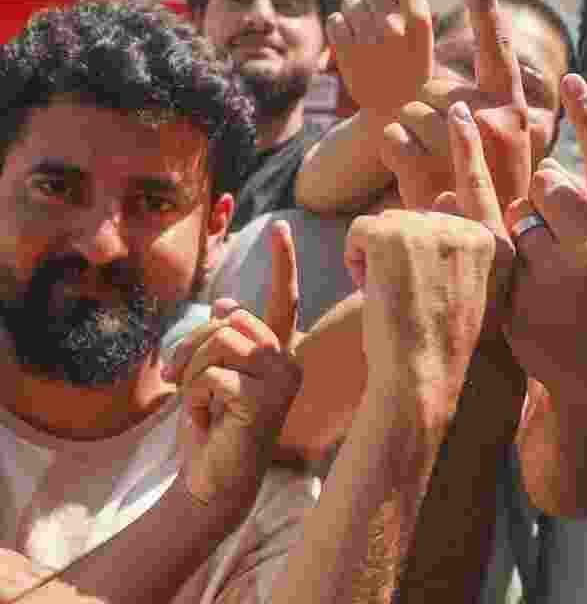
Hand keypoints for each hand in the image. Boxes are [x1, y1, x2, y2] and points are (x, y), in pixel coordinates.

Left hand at [164, 222, 302, 517]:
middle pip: (231, 320)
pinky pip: (212, 374)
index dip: (283, 263)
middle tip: (173, 377)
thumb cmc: (213, 430)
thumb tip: (225, 300)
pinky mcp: (264, 400)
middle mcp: (289, 362)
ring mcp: (282, 380)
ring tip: (188, 397)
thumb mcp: (212, 376)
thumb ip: (224, 340)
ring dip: (190, 369)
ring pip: (221, 341)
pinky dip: (192, 395)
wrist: (210, 482)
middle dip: (191, 344)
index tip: (281, 228)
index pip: (283, 301)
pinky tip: (202, 418)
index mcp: (279, 354)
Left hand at [327, 0, 434, 117]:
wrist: (394, 114)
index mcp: (421, 23)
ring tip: (371, 44)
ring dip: (356, 17)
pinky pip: (335, 20)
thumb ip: (391, 2)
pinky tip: (355, 49)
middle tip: (382, 28)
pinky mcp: (346, 50)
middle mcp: (396, 28)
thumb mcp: (412, 36)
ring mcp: (370, 40)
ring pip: (350, 3)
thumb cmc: (408, 69)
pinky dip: (341, 30)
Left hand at [348, 91, 509, 396]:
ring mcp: (434, 226)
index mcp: (497, 245)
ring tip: (396, 301)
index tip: (461, 112)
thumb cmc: (442, 351)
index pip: (483, 184)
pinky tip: (377, 294)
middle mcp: (472, 229)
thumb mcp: (476, 296)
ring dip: (378, 261)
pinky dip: (356, 263)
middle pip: (418, 215)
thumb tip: (446, 197)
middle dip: (399, 251)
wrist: (422, 380)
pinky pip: (360, 232)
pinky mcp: (394, 231)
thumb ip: (470, 249)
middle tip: (408, 294)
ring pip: (387, 224)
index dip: (469, 146)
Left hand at [381, 0, 533, 219]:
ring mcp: (471, 149)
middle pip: (432, 88)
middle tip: (437, 155)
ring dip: (406, 141)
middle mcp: (500, 124)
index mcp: (513, 114)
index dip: (487, 10)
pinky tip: (415, 183)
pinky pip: (392, 138)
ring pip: (407, 112)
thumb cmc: (478, 207)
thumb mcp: (480, 159)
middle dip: (419, 113)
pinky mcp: (436, 173)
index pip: (499, 54)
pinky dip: (393, 157)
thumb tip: (457, 91)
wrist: (476, 261)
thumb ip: (467, 120)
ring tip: (431, 179)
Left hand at [502, 75, 586, 390]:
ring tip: (552, 273)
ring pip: (518, 217)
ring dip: (523, 233)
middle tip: (564, 237)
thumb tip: (546, 167)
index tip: (570, 76)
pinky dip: (505, 265)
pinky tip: (532, 294)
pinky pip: (497, 253)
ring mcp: (561, 272)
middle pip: (549, 183)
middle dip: (545, 197)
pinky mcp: (525, 297)